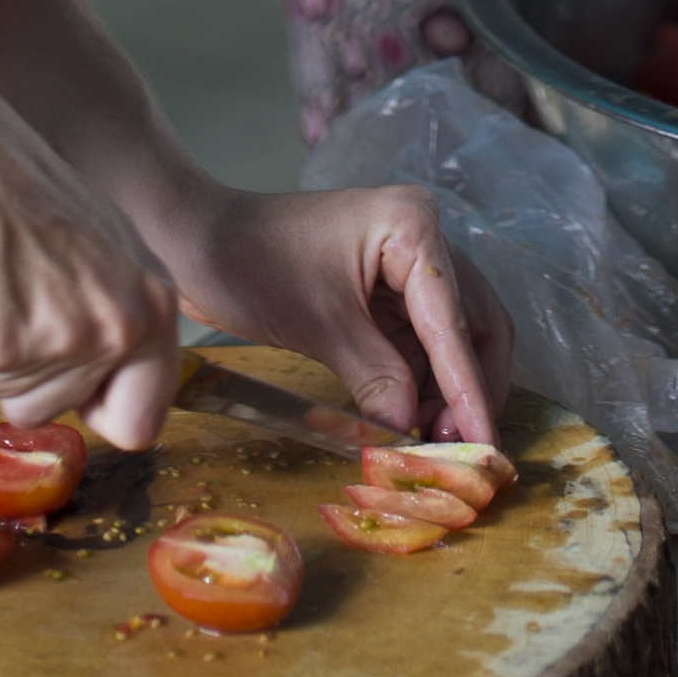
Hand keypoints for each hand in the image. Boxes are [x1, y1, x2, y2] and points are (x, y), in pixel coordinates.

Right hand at [0, 56, 186, 444]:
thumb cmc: (13, 189)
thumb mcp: (98, 249)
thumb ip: (108, 313)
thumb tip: (100, 383)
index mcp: (153, 302)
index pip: (144, 419)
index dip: (95, 411)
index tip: (68, 390)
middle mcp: (118, 325)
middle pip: (55, 413)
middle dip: (18, 374)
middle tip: (6, 303)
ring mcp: (62, 340)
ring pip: (1, 398)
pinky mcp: (0, 345)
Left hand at [158, 184, 515, 445]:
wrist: (193, 242)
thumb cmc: (248, 265)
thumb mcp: (318, 326)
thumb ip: (376, 379)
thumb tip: (409, 435)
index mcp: (413, 226)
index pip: (456, 321)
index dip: (470, 390)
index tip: (485, 446)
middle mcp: (422, 236)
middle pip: (476, 322)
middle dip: (469, 388)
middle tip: (458, 450)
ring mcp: (404, 262)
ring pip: (450, 337)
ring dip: (445, 390)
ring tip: (428, 442)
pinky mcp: (383, 288)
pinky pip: (419, 341)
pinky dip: (418, 381)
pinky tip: (408, 420)